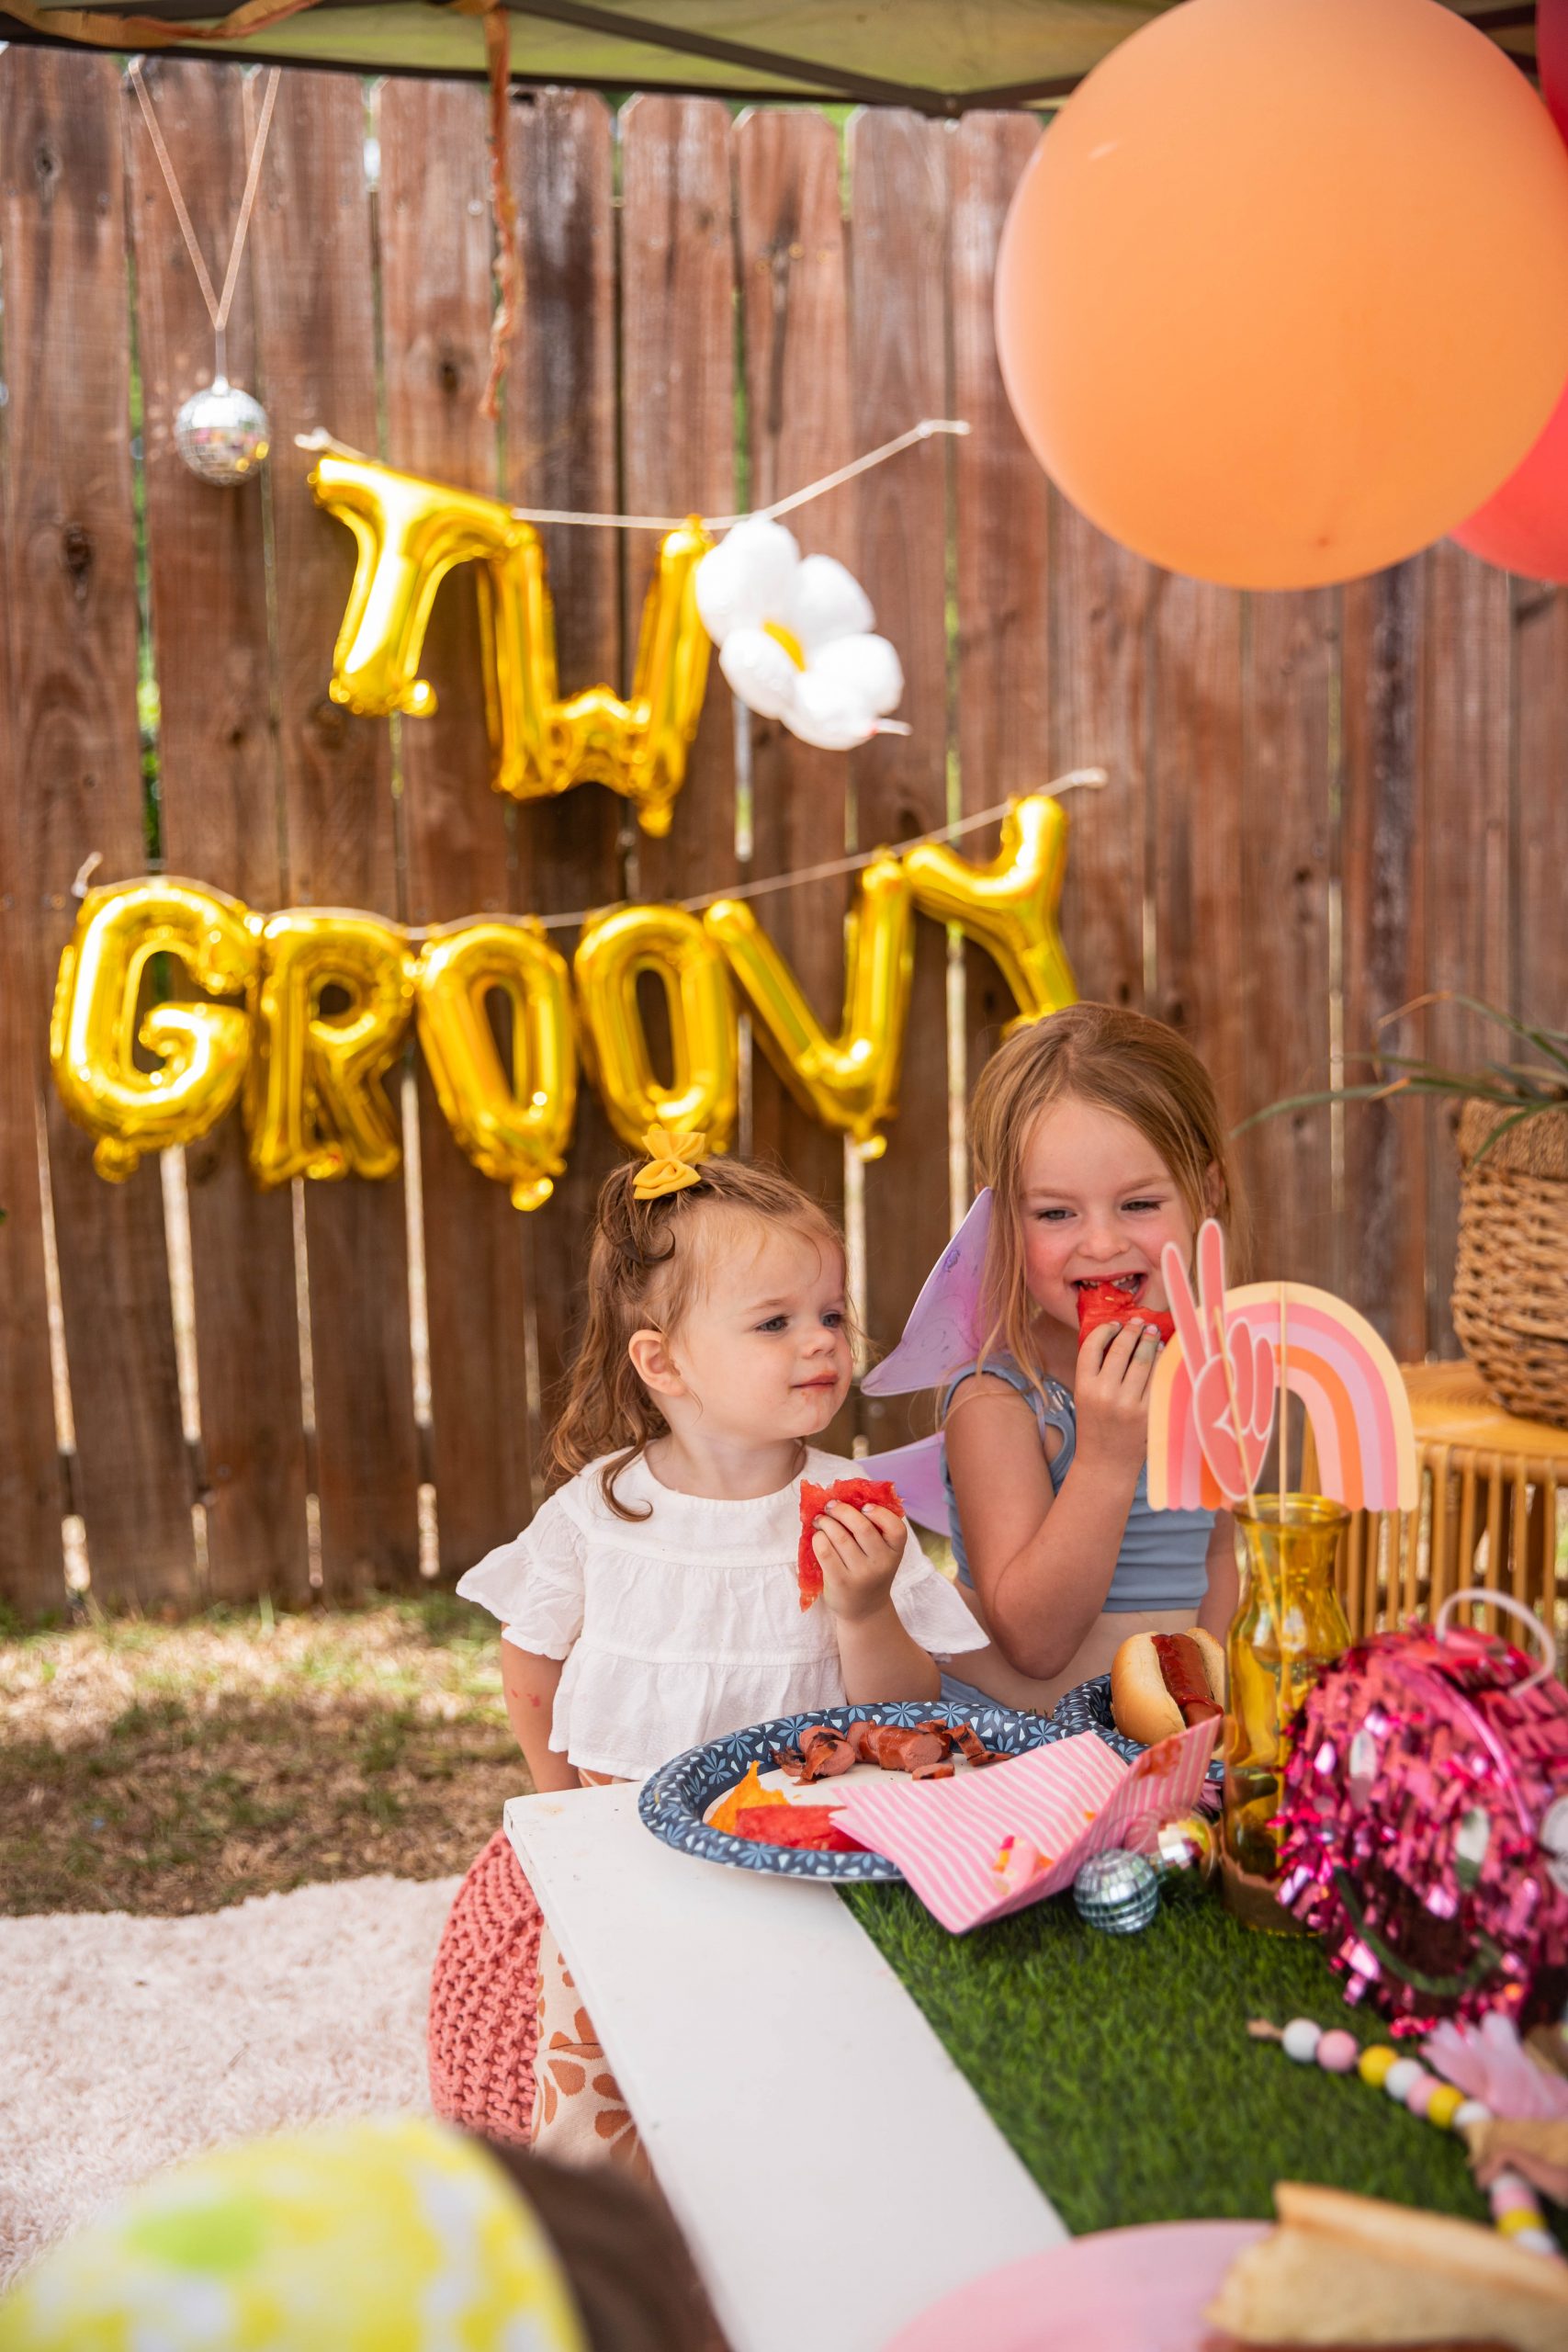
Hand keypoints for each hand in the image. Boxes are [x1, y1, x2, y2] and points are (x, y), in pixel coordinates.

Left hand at [811, 1501, 904, 1624]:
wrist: (865, 1610)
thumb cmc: (871, 1573)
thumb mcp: (882, 1555)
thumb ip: (874, 1531)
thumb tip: (845, 1498)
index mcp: (895, 1552)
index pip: (896, 1527)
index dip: (879, 1512)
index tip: (864, 1507)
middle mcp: (881, 1563)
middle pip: (861, 1526)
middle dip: (841, 1510)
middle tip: (831, 1506)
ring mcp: (861, 1574)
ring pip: (839, 1536)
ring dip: (825, 1522)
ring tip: (821, 1520)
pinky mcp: (840, 1582)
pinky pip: (825, 1551)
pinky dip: (818, 1538)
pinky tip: (818, 1536)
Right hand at [1072, 1316, 1160, 1479]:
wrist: (1106, 1464)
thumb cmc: (1095, 1427)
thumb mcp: (1085, 1397)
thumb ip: (1095, 1370)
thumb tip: (1116, 1335)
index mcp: (1084, 1387)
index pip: (1091, 1346)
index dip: (1104, 1330)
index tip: (1114, 1324)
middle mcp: (1105, 1394)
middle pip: (1121, 1349)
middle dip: (1132, 1330)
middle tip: (1139, 1322)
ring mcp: (1129, 1404)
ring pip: (1143, 1361)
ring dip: (1150, 1342)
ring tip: (1152, 1333)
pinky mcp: (1149, 1413)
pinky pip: (1158, 1378)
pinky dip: (1161, 1362)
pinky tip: (1162, 1354)